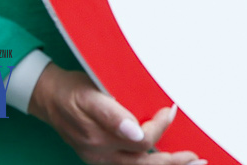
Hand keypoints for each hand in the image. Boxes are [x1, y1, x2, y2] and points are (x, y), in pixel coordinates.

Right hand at [27, 64, 198, 163]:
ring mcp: (100, 158)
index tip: (172, 109)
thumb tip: (135, 131)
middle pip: (143, 164)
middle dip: (173, 163)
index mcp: (99, 134)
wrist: (48, 98)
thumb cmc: (73, 89)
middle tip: (198, 157)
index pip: (141, 140)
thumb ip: (111, 114)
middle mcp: (100, 151)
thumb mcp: (90, 93)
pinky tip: (167, 162)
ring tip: (192, 164)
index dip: (161, 127)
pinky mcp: (101, 158)